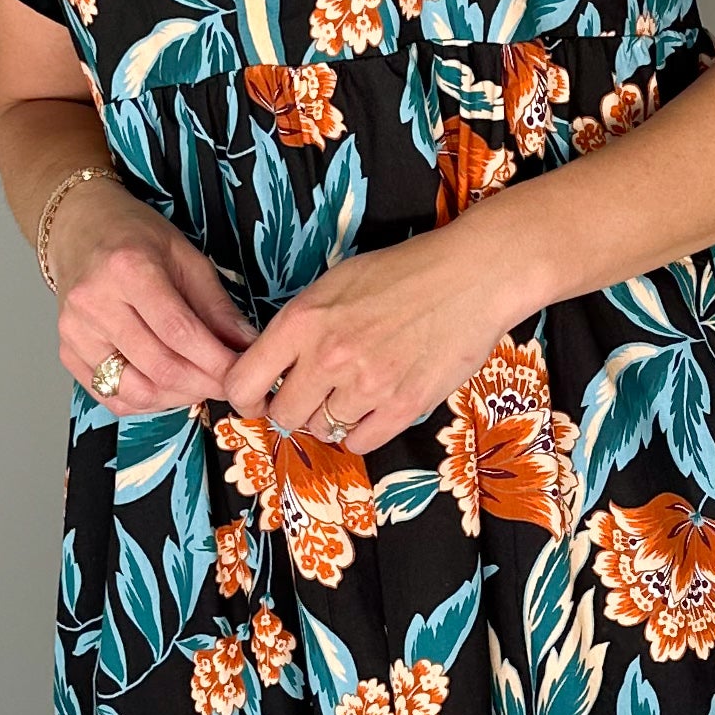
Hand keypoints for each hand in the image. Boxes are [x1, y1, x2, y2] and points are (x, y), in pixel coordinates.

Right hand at [55, 183, 256, 411]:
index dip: (217, 362)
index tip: (242, 373)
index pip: (179, 332)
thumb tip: (249, 347)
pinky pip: (111, 397)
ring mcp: (75, 331)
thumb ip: (218, 306)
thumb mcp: (187, 257)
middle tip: (228, 384)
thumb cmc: (136, 237)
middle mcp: (94, 302)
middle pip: (159, 367)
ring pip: (136, 391)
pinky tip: (167, 387)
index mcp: (128, 269)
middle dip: (203, 384)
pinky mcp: (67, 352)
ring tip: (198, 383)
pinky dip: (147, 402)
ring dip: (177, 397)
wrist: (80, 229)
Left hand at [221, 211, 531, 454]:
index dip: (246, 397)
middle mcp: (328, 356)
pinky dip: (362, 431)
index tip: (258, 398)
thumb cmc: (404, 272)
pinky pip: (360, 442)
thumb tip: (276, 365)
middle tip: (313, 395)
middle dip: (293, 409)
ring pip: (323, 430)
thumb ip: (301, 325)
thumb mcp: (336, 283)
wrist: (471, 277)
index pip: (244, 382)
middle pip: (283, 416)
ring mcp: (366, 385)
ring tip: (354, 393)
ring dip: (332, 418)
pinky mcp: (403, 406)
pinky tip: (374, 409)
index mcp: (303, 320)